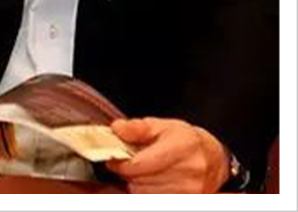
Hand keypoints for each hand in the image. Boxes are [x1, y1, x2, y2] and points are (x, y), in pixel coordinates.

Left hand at [106, 117, 228, 192]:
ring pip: (145, 192)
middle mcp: (190, 169)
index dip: (122, 163)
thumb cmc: (184, 140)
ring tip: (143, 171)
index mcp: (182, 145)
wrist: (212, 158)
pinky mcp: (189, 200)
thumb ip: (137, 127)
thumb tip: (117, 129)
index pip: (141, 163)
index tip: (114, 159)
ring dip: (137, 183)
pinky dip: (147, 192)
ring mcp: (191, 189)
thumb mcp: (161, 125)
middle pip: (141, 179)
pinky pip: (154, 200)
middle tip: (128, 163)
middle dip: (128, 171)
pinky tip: (152, 181)